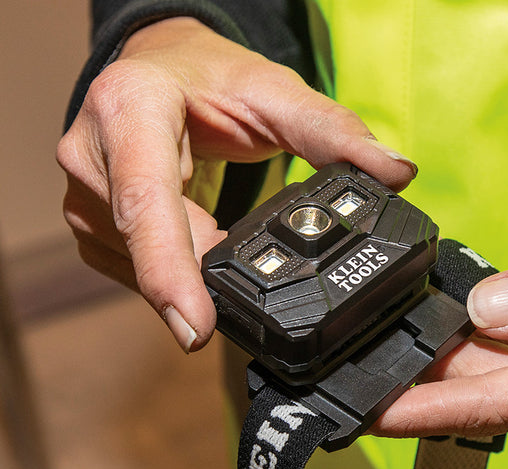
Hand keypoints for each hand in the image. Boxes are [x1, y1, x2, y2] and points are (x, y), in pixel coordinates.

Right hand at [56, 18, 416, 351]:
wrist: (161, 71)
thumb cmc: (210, 78)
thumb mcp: (274, 92)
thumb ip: (333, 133)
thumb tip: (395, 172)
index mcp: (129, 111)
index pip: (146, 204)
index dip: (169, 273)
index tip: (196, 330)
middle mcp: (91, 157)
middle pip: (148, 248)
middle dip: (200, 279)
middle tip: (252, 294)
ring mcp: (84, 196)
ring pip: (140, 268)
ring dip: (190, 275)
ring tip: (225, 246)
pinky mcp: (92, 224)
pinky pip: (134, 271)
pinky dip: (176, 273)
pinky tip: (201, 253)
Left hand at [372, 218, 507, 457]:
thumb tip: (486, 308)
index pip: (493, 406)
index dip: (420, 412)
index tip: (365, 417)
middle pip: (485, 390)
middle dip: (426, 366)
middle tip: (373, 333)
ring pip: (499, 382)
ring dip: (455, 354)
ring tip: (405, 321)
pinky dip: (488, 351)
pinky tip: (460, 323)